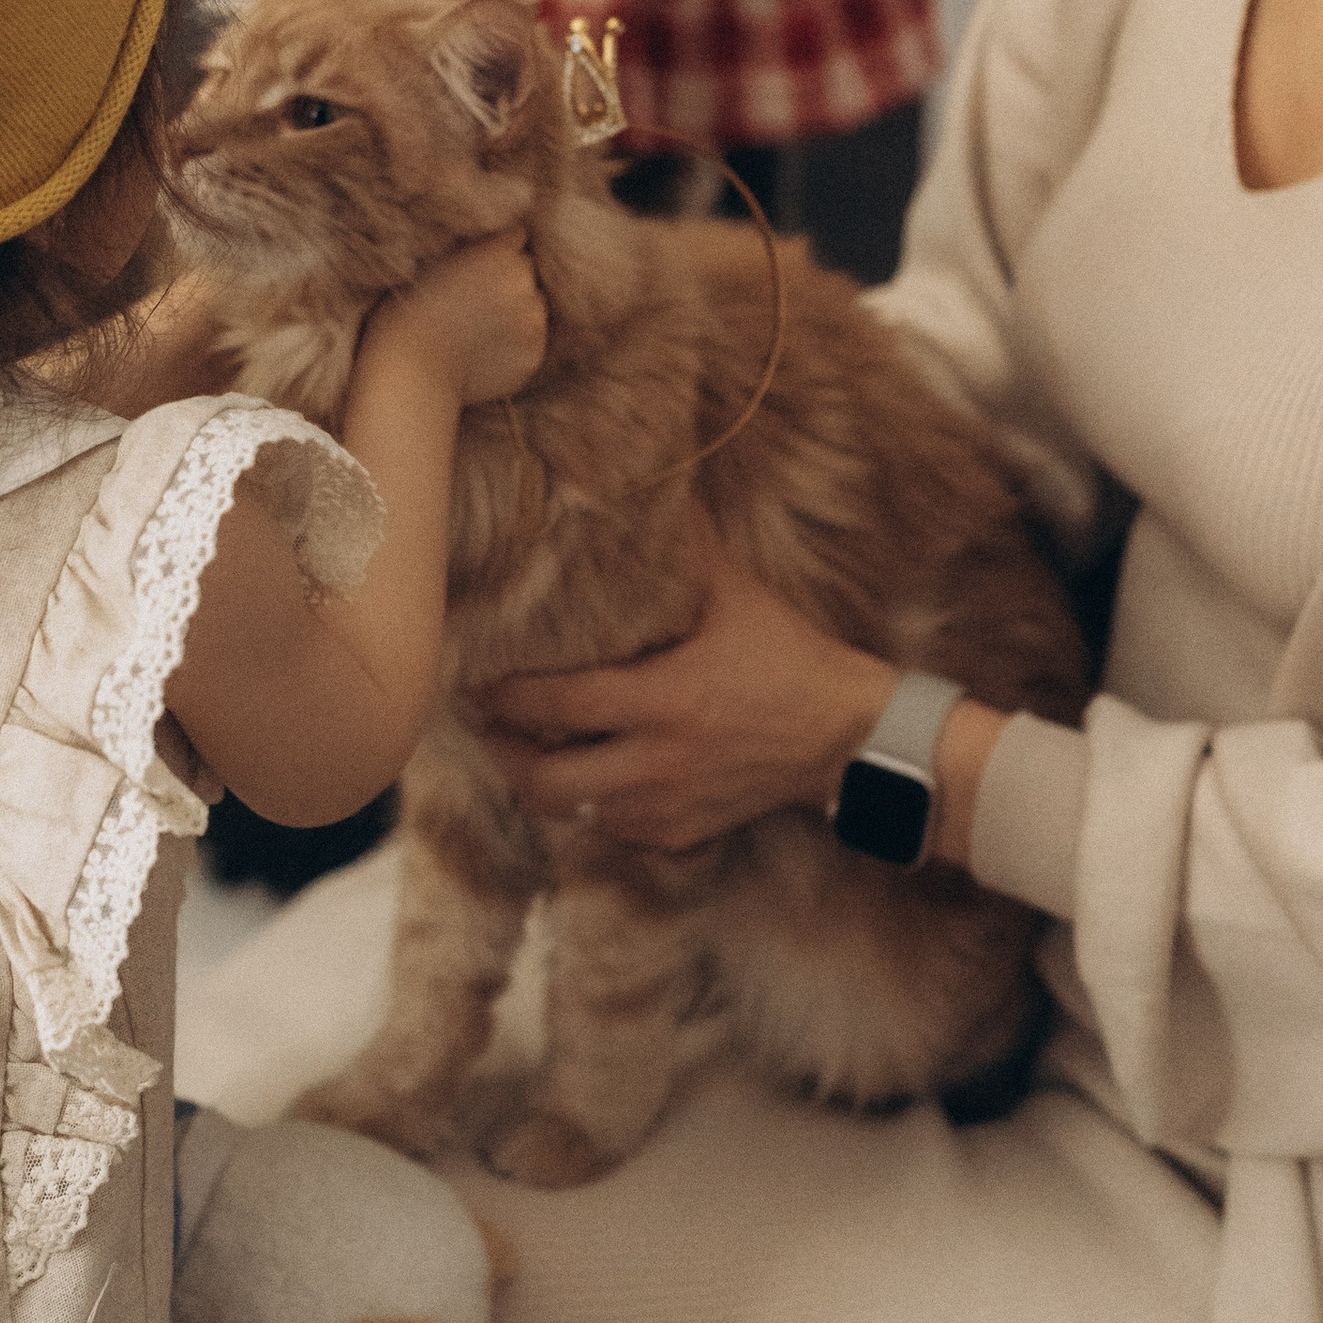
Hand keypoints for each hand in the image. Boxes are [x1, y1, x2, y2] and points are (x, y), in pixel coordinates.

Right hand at [363, 229, 547, 406]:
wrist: (411, 374)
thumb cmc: (408, 314)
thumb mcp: (433, 261)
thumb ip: (473, 248)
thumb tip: (500, 240)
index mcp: (498, 252)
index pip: (517, 236)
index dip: (498, 249)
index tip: (480, 263)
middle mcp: (523, 282)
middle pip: (528, 270)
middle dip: (510, 278)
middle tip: (477, 299)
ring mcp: (534, 321)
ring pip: (535, 306)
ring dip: (518, 311)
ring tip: (479, 328)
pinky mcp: (535, 354)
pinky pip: (532, 340)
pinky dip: (516, 343)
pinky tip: (484, 351)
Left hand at [486, 527, 898, 854]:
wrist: (848, 737)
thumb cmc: (789, 657)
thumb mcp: (737, 596)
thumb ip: (686, 549)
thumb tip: (651, 488)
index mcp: (666, 699)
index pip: (556, 703)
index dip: (503, 695)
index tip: (474, 677)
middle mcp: (659, 762)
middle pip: (543, 780)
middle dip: (502, 754)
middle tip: (485, 724)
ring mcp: (668, 806)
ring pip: (569, 815)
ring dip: (538, 784)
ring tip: (521, 750)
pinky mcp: (682, 834)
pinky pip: (609, 832)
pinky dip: (585, 807)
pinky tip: (580, 775)